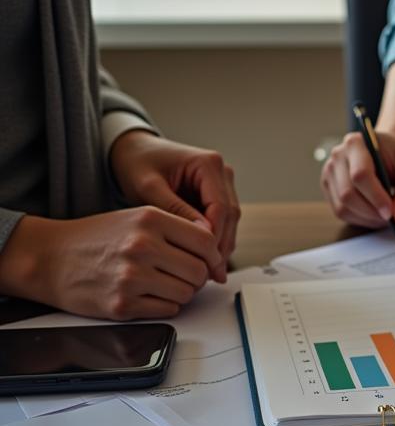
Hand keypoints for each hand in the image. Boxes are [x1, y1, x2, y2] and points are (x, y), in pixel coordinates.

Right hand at [0, 209, 223, 319]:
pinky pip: (168, 310)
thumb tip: (214, 249)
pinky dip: (165, 305)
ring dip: (181, 292)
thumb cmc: (96, 238)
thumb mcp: (136, 218)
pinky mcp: (123, 304)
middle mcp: (142, 246)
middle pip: (199, 271)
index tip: (210, 262)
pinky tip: (148, 295)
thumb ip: (176, 228)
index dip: (213, 256)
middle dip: (197, 277)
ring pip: (187, 293)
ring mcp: (132, 277)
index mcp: (150, 220)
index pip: (206, 242)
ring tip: (161, 283)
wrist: (48, 257)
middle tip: (183, 275)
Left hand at [110, 131, 239, 280]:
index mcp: (208, 164)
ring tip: (209, 272)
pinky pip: (221, 222)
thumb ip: (175, 209)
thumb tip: (201, 233)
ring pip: (230, 222)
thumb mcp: (149, 187)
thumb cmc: (137, 163)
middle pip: (231, 216)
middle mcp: (221, 172)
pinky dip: (214, 240)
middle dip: (221, 246)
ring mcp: (221, 184)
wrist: (132, 151)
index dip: (215, 236)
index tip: (205, 260)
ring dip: (221, 246)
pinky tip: (205, 260)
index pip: (222, 207)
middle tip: (213, 274)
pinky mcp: (215, 195)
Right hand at [320, 128, 394, 227]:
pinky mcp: (328, 187)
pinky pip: (340, 212)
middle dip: (371, 212)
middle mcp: (338, 156)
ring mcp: (330, 172)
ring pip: (342, 207)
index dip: (376, 197)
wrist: (387, 149)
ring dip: (366, 219)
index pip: (360, 174)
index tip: (390, 213)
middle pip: (348, 194)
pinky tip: (373, 215)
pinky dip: (359, 219)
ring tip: (384, 217)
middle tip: (390, 218)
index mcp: (356, 143)